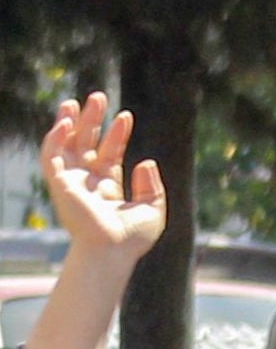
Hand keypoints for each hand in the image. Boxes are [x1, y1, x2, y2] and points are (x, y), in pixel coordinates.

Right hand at [41, 94, 165, 265]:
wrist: (113, 251)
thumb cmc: (132, 238)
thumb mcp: (152, 209)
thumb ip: (151, 186)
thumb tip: (145, 161)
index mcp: (106, 188)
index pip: (108, 154)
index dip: (116, 134)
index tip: (125, 116)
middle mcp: (86, 183)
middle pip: (85, 144)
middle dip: (90, 121)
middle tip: (99, 97)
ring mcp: (71, 183)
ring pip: (65, 146)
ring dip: (69, 123)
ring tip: (76, 101)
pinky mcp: (59, 185)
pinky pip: (51, 157)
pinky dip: (54, 139)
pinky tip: (65, 123)